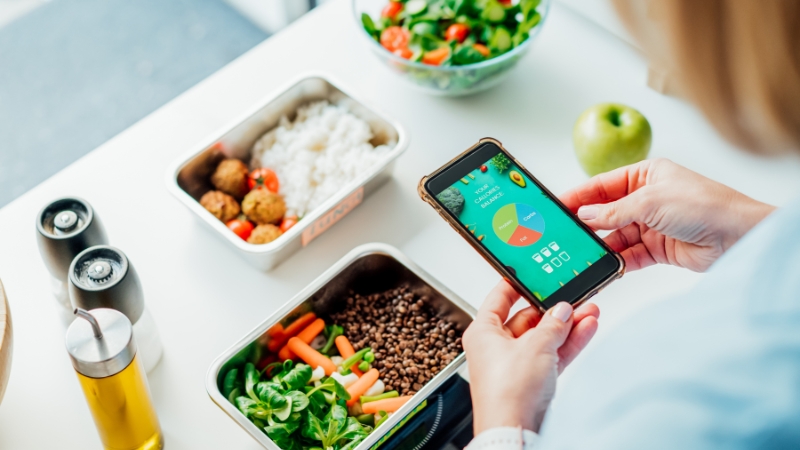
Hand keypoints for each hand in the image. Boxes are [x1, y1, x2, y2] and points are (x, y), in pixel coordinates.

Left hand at [463, 280, 599, 433]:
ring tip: (588, 309)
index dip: (515, 284)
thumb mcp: (535, 346)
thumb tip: (562, 310)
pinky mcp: (532, 381)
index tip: (531, 273)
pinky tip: (587, 328)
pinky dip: (569, 343)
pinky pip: (552, 354)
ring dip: (567, 325)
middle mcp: (495, 348)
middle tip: (572, 296)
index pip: (498, 298)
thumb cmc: (507, 392)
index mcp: (482, 332)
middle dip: (553, 309)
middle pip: (527, 319)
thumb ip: (552, 324)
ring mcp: (515, 365)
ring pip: (544, 337)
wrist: (515, 430)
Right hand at [560, 158, 774, 271]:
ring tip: (582, 255)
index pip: (602, 186)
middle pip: (606, 212)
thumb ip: (613, 211)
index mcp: (645, 175)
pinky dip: (617, 262)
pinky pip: (630, 255)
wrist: (738, 236)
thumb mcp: (650, 201)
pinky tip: (604, 267)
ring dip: (602, 246)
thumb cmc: (703, 205)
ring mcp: (652, 224)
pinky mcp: (659, 248)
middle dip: (587, 224)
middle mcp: (646, 198)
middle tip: (564, 235)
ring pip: (616, 237)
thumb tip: (585, 215)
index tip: (557, 206)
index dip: (578, 196)